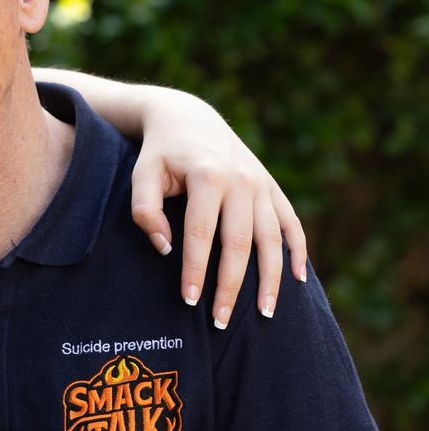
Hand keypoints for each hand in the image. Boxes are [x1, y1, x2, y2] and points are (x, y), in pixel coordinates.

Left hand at [129, 90, 306, 328]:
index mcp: (208, 176)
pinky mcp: (271, 186)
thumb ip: (144, 210)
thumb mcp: (142, 174)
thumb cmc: (160, 153)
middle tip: (222, 322)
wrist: (188, 118)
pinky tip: (299, 279)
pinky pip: (291, 223)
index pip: (201, 234)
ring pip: (272, 239)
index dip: (196, 270)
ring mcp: (261, 184)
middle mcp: (242, 181)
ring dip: (271, 279)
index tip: (189, 301)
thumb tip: (166, 249)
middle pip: (240, 244)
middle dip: (232, 286)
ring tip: (265, 314)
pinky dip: (298, 251)